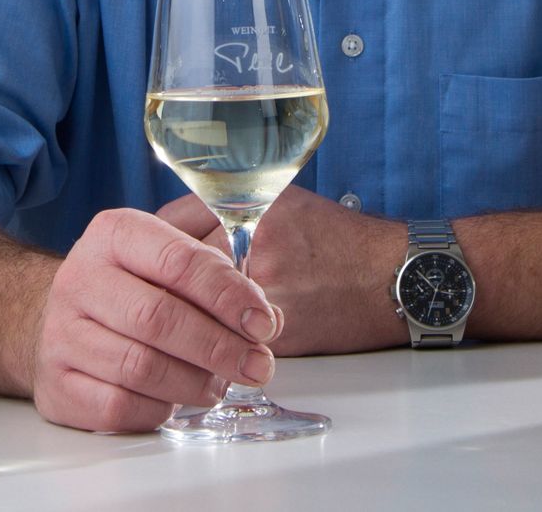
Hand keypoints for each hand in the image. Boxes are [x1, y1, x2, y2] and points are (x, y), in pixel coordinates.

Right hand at [29, 207, 281, 432]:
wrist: (64, 318)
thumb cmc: (133, 284)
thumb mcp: (171, 254)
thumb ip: (221, 273)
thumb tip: (269, 317)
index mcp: (115, 234)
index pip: (178, 261)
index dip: (227, 294)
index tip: (263, 322)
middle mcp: (81, 278)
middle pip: (158, 317)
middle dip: (219, 346)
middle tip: (258, 365)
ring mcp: (62, 332)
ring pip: (139, 366)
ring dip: (194, 382)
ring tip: (220, 384)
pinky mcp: (56, 383)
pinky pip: (117, 406)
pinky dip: (157, 409)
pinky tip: (175, 400)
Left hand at [156, 188, 408, 355]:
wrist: (396, 278)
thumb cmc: (344, 240)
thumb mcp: (288, 202)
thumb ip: (236, 207)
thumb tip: (181, 229)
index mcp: (255, 205)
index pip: (172, 222)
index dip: (154, 243)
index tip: (145, 257)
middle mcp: (258, 242)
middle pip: (178, 268)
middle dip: (162, 285)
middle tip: (151, 295)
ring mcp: (267, 286)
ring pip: (196, 306)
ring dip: (185, 316)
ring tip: (179, 321)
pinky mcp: (277, 329)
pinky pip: (224, 336)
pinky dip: (214, 339)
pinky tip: (215, 339)